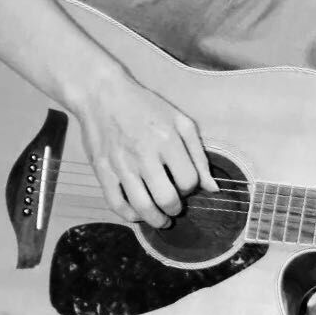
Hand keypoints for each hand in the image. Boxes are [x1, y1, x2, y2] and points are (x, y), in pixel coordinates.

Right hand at [74, 71, 217, 226]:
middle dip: (176, 209)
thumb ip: (199, 156)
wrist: (103, 95)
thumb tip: (213, 188)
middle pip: (167, 199)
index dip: (191, 189)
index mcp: (168, 140)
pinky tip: (138, 214)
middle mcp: (144, 153)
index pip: (189, 181)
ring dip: (156, 220)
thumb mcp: (180, 122)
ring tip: (162, 219)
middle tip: (176, 207)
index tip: (186, 186)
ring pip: (142, 207)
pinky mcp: (102, 170)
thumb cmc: (146, 107)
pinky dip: (129, 216)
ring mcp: (121, 163)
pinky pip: (116, 203)